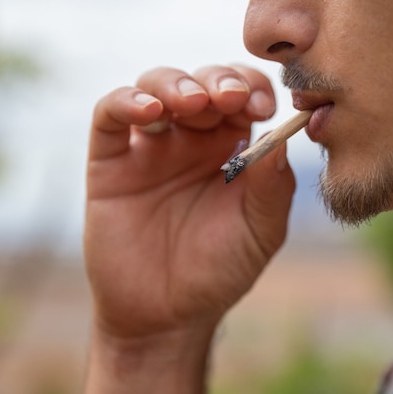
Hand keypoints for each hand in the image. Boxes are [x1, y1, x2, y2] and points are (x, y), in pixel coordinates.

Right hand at [84, 65, 294, 361]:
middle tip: (229, 98)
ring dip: (175, 83)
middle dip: (218, 80)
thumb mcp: (260, 232)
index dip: (253, 89)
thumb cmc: (219, 271)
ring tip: (192, 102)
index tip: (263, 107)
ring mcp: (150, 147)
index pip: (243, 96)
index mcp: (232, 149)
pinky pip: (110, 115)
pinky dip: (126, 102)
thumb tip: (282, 137)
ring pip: (156, 85)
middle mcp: (192, 140)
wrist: (167, 314)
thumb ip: (273, 187)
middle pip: (203, 81)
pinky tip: (149, 112)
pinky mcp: (111, 161)